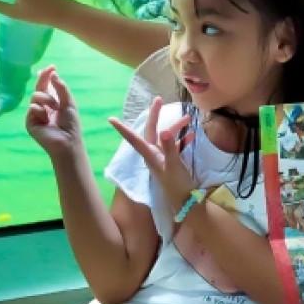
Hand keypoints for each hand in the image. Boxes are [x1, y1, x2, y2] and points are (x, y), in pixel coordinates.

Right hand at [25, 65, 82, 158]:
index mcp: (52, 102)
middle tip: (48, 71)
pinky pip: (32, 107)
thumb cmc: (71, 124)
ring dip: (47, 99)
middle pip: (39, 88)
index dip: (47, 76)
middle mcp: (43, 107)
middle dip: (43, 79)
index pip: (47, 87)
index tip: (52, 67)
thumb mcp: (69, 102)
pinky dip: (40, 111)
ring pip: (35, 96)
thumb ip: (61, 88)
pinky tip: (46, 120)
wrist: (67, 141)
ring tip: (54, 109)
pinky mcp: (30, 122)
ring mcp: (35, 114)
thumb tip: (54, 73)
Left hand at [109, 97, 197, 213]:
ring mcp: (163, 158)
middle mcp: (154, 155)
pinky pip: (175, 146)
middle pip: (151, 131)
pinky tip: (192, 136)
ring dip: (175, 127)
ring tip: (188, 119)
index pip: (134, 138)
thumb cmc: (177, 186)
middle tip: (158, 99)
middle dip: (155, 115)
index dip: (122, 129)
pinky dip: (182, 139)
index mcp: (150, 155)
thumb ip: (170, 148)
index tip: (111, 119)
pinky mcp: (172, 163)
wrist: (186, 203)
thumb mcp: (174, 166)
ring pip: (165, 137)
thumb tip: (165, 130)